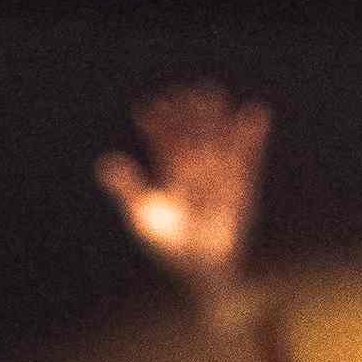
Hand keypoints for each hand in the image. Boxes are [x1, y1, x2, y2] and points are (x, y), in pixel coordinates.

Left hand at [102, 83, 271, 296]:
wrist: (204, 270)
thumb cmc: (171, 248)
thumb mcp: (145, 216)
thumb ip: (128, 188)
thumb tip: (105, 163)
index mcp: (170, 176)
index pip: (165, 144)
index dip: (160, 125)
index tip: (154, 106)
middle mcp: (195, 172)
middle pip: (193, 137)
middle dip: (192, 116)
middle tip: (190, 90)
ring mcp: (220, 178)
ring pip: (218, 142)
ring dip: (218, 120)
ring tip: (216, 92)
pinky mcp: (243, 187)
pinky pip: (249, 158)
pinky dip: (253, 137)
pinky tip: (256, 112)